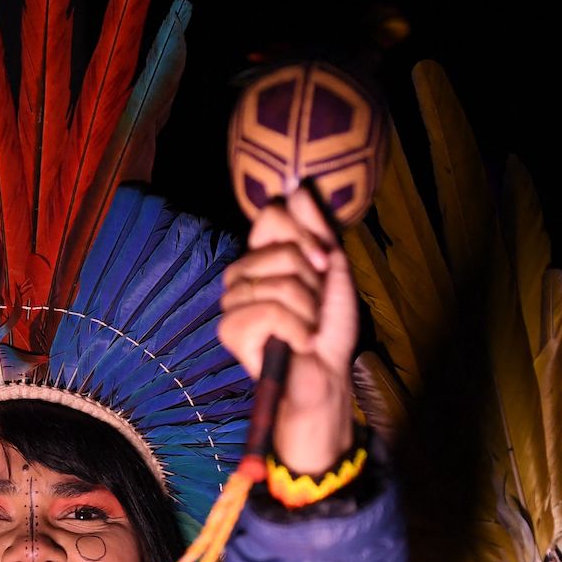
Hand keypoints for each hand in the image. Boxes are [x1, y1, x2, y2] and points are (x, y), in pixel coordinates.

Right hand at [218, 185, 358, 473]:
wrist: (325, 374)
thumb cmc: (327, 327)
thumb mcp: (330, 269)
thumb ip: (315, 228)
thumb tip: (296, 187)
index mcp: (261, 256)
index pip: (272, 216)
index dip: (306, 236)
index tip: (323, 265)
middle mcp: (241, 275)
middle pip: (283, 251)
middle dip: (312, 284)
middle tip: (313, 309)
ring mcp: (232, 303)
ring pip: (280, 284)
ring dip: (308, 311)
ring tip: (306, 330)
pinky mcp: (230, 330)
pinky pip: (270, 310)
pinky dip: (297, 330)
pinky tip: (297, 344)